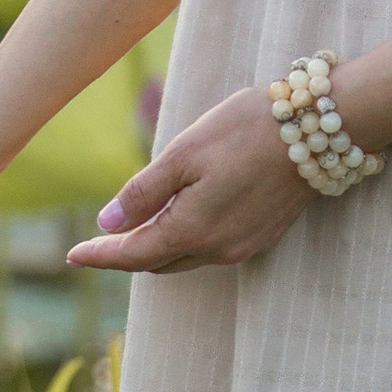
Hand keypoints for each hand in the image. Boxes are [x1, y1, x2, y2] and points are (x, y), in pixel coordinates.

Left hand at [65, 85, 311, 276]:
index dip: (100, 255)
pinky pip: (211, 249)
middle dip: (125, 253)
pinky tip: (178, 220)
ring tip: (131, 231)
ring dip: (156, 248)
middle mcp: (218, 249)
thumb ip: (144, 193)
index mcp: (193, 230)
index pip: (132, 255)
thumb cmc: (247, 132)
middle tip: (96, 243)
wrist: (320, 129)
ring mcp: (244, 246)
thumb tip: (108, 222)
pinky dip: (185, 240)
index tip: (71, 255)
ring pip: (185, 258)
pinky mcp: (263, 235)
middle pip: (157, 262)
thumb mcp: (184, 154)